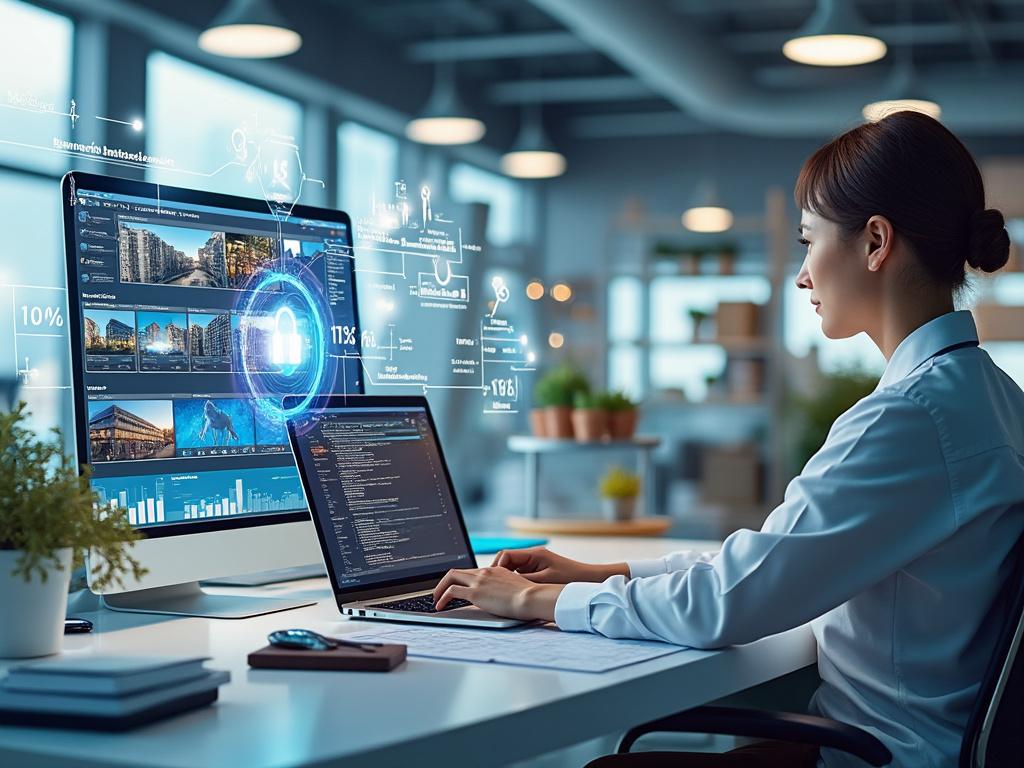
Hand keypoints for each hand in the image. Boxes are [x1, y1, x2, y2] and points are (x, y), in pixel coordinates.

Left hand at [432, 566, 564, 621]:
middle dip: (445, 582)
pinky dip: (442, 597)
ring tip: (437, 600)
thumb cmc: (529, 597)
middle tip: (440, 592)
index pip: (471, 572)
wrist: (532, 597)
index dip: (460, 580)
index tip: (455, 587)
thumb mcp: (516, 589)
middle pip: (457, 571)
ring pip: (451, 578)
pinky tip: (440, 606)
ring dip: (440, 589)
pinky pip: (452, 591)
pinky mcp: (475, 592)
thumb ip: (505, 590)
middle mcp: (485, 572)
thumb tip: (501, 599)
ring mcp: (479, 581)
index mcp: (495, 570)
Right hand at [492, 547, 627, 583]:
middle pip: (506, 561)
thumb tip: (506, 584)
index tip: (491, 580)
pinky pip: (521, 575)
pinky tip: (516, 595)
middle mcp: (533, 556)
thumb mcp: (544, 582)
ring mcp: (536, 564)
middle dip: (498, 573)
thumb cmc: (570, 579)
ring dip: (507, 579)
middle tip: (492, 588)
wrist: (590, 579)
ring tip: (502, 593)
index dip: (495, 566)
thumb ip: (524, 581)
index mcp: (533, 554)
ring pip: (513, 569)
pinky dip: (516, 583)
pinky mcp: (540, 571)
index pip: (505, 555)